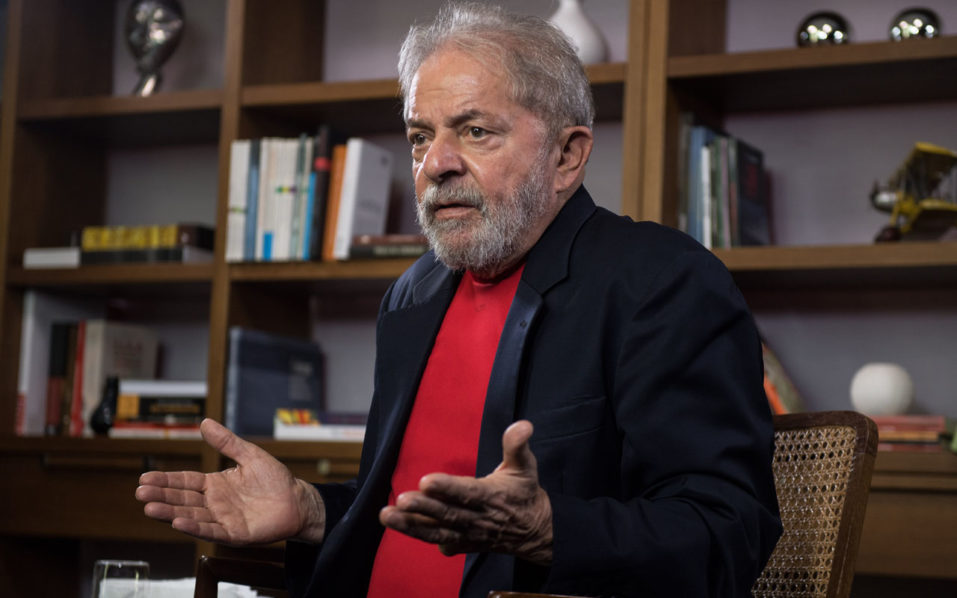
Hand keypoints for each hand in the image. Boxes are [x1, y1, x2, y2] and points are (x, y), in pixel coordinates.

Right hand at [135, 418, 325, 545]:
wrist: (297, 500)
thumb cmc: (275, 479)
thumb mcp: (249, 455)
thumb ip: (227, 442)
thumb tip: (205, 421)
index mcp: (215, 484)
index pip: (185, 481)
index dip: (165, 480)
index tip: (144, 477)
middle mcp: (215, 503)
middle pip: (182, 499)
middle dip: (161, 496)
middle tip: (140, 492)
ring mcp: (222, 519)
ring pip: (191, 516)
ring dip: (170, 512)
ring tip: (150, 507)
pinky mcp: (234, 533)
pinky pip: (211, 531)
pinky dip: (194, 527)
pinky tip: (178, 522)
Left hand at [379, 420, 552, 564]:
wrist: (534, 530)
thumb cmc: (524, 492)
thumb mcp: (525, 466)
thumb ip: (517, 445)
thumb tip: (523, 424)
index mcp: (491, 496)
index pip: (468, 492)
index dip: (448, 488)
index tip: (426, 481)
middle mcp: (478, 518)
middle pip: (448, 514)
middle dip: (423, 508)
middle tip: (401, 499)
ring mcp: (468, 534)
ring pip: (437, 531)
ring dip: (411, 525)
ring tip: (387, 516)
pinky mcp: (462, 543)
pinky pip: (438, 540)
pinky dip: (420, 536)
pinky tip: (399, 525)